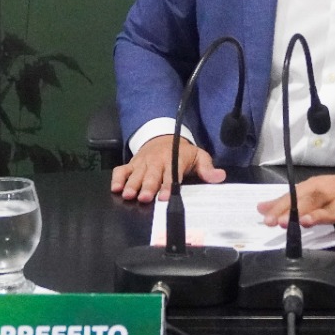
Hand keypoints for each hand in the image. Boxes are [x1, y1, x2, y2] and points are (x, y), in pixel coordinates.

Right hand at [110, 134, 226, 202]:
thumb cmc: (182, 152)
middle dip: (148, 187)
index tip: (165, 196)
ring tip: (128, 195)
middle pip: (152, 176)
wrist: (162, 137)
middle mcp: (157, 161)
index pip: (172, 174)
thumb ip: (207, 168)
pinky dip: (117, 178)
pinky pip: (121, 170)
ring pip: (136, 174)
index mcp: (174, 159)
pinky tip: (115, 189)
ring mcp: (143, 163)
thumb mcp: (198, 156)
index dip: (168, 185)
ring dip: (132, 184)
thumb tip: (220, 177)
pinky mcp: (132, 164)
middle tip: (144, 198)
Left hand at [256, 163, 334, 230]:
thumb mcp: (313, 192)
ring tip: (305, 222)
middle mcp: (328, 192)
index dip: (280, 207)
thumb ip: (288, 202)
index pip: (294, 196)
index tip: (266, 218)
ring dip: (318, 215)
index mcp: (315, 187)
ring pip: (331, 208)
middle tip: (279, 222)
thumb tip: (262, 208)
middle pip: (310, 200)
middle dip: (295, 210)